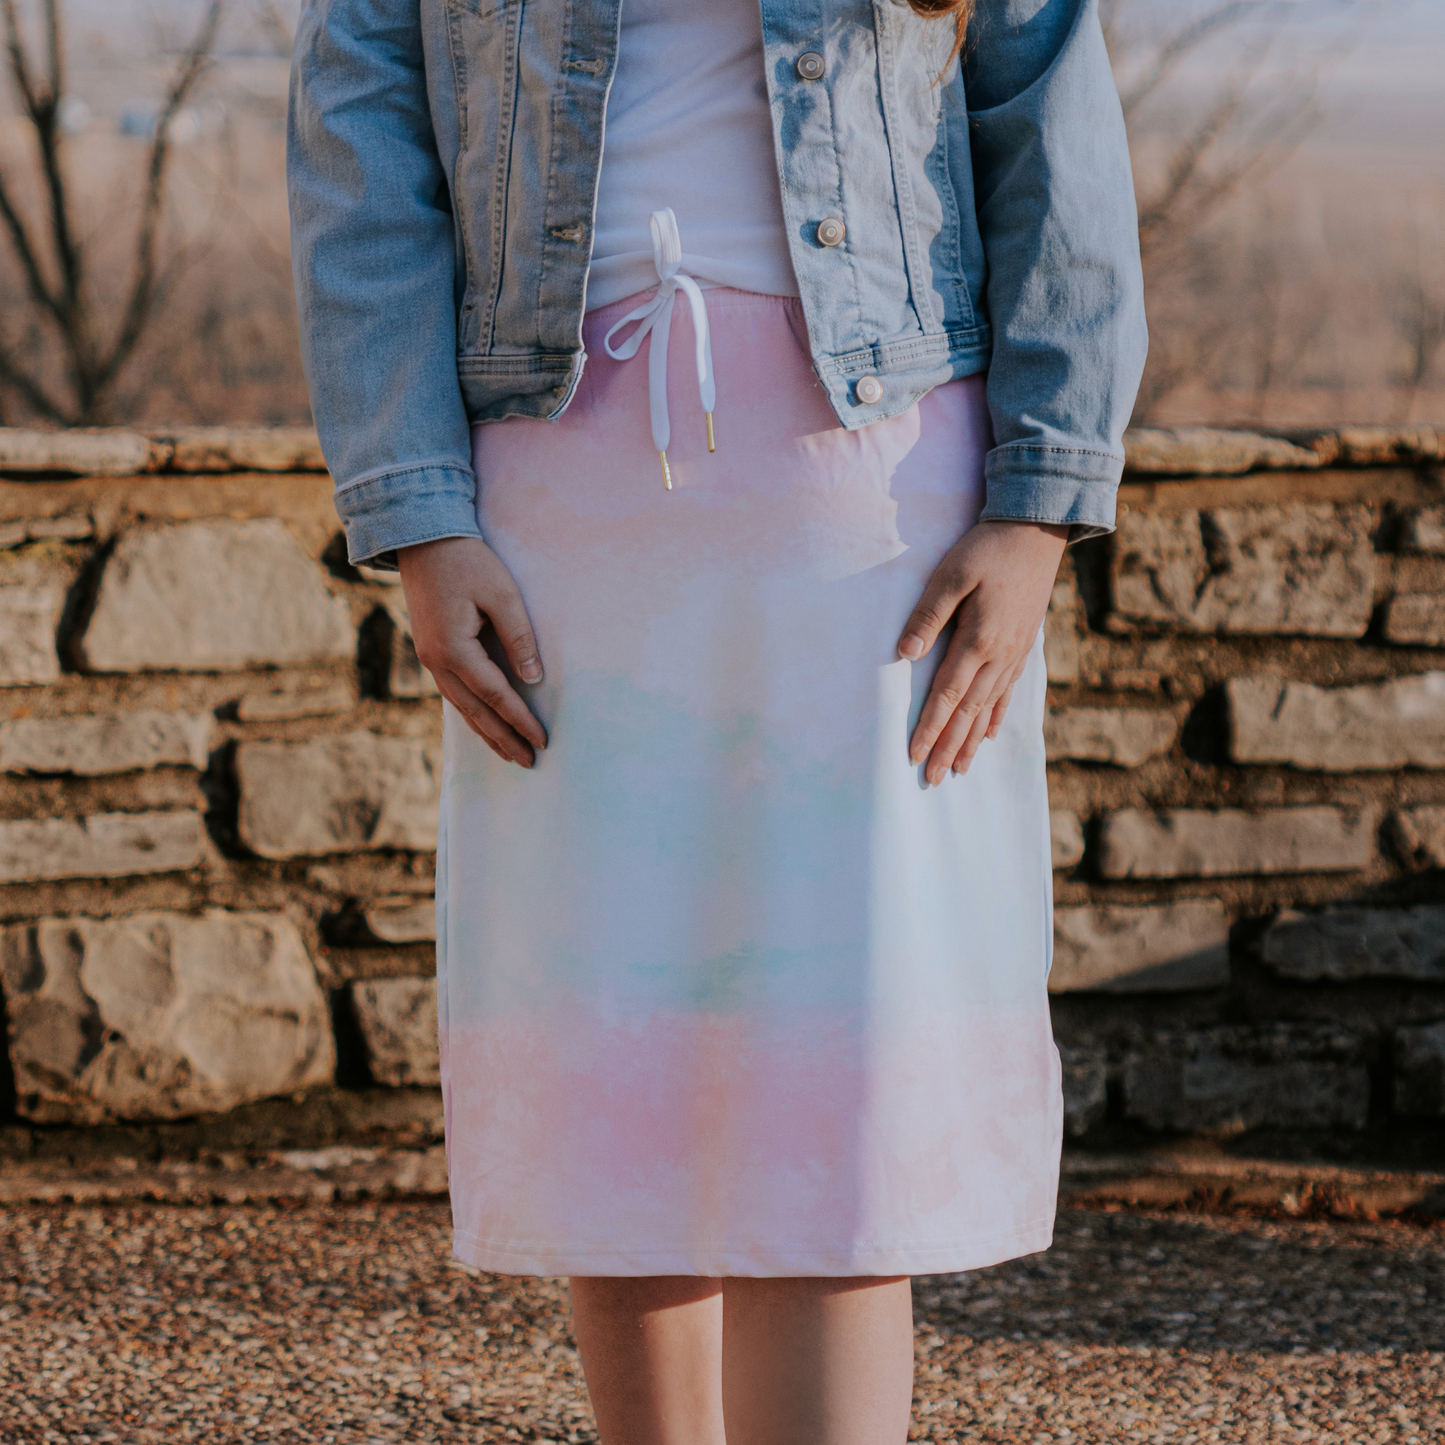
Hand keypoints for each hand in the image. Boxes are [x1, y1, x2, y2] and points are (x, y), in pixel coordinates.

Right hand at [397, 536, 546, 766]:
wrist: (424, 540)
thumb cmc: (468, 562)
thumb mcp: (503, 594)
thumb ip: (519, 638)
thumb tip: (533, 679)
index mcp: (454, 649)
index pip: (495, 695)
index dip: (520, 719)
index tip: (542, 739)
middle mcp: (436, 661)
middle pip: (475, 711)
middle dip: (503, 739)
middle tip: (528, 762)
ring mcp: (429, 658)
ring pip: (461, 707)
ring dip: (486, 732)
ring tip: (509, 754)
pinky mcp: (431, 652)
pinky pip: (453, 693)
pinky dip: (472, 713)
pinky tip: (484, 724)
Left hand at [898, 520, 1068, 784]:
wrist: (1036, 532)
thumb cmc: (986, 549)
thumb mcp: (951, 575)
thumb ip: (928, 616)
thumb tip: (904, 655)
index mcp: (978, 640)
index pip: (947, 696)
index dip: (929, 728)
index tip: (913, 755)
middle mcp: (999, 655)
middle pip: (968, 713)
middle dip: (948, 748)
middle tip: (931, 780)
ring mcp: (1014, 653)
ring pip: (989, 709)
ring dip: (971, 742)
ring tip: (959, 770)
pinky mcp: (1023, 646)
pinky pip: (1007, 692)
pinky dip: (995, 717)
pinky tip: (988, 735)